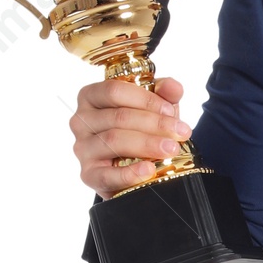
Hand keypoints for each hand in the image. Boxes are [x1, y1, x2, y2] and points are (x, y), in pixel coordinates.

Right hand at [69, 74, 189, 196]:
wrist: (130, 169)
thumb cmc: (138, 131)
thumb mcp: (153, 109)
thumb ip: (163, 95)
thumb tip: (173, 87)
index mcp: (91, 96)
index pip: (114, 91)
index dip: (145, 99)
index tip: (170, 110)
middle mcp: (81, 120)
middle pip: (118, 117)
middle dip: (154, 123)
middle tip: (181, 131)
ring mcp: (83, 148)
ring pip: (114, 141)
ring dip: (147, 144)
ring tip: (172, 148)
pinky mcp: (89, 175)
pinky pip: (107, 174)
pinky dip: (130, 173)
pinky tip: (149, 170)